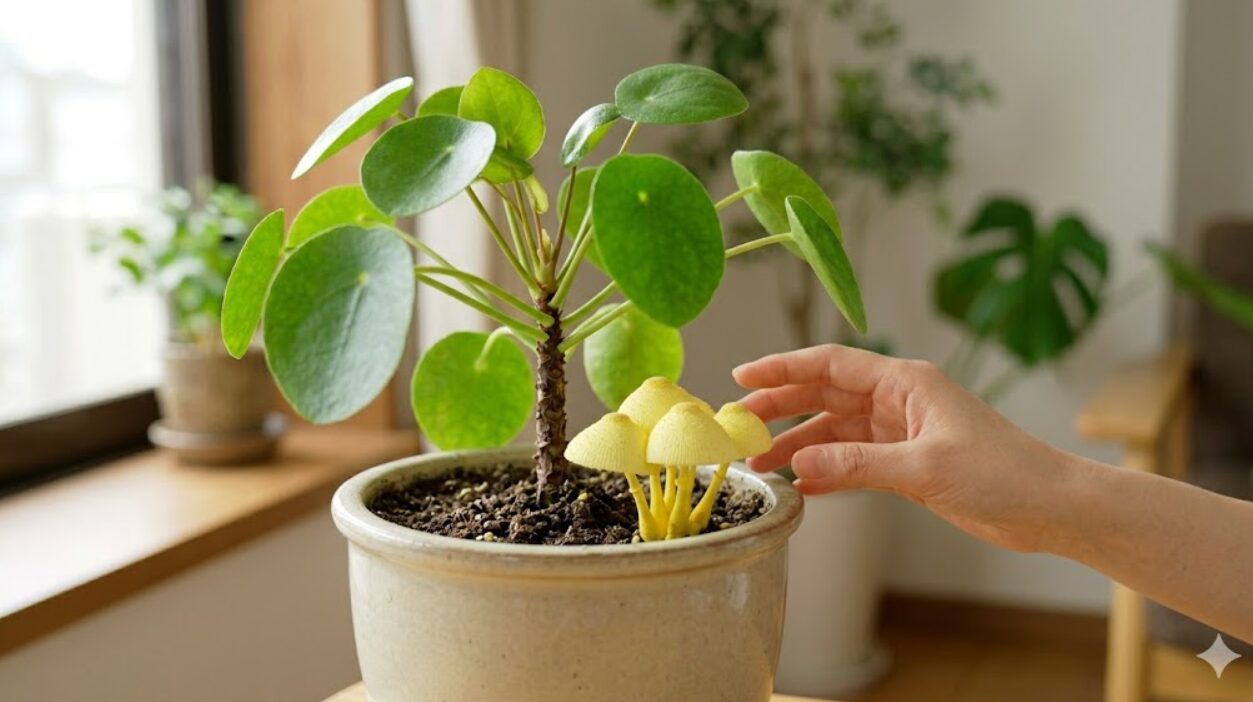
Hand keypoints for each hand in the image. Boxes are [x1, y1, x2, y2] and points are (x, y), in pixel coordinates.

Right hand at [734, 344, 1078, 551]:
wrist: (1051, 506)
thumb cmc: (1004, 473)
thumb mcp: (924, 468)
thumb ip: (858, 464)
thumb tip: (802, 465)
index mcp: (905, 382)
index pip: (829, 364)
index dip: (782, 369)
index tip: (742, 378)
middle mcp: (899, 400)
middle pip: (825, 394)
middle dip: (781, 409)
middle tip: (740, 428)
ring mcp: (902, 432)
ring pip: (836, 431)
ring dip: (800, 446)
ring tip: (762, 466)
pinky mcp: (908, 463)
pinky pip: (854, 461)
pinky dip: (827, 470)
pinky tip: (803, 485)